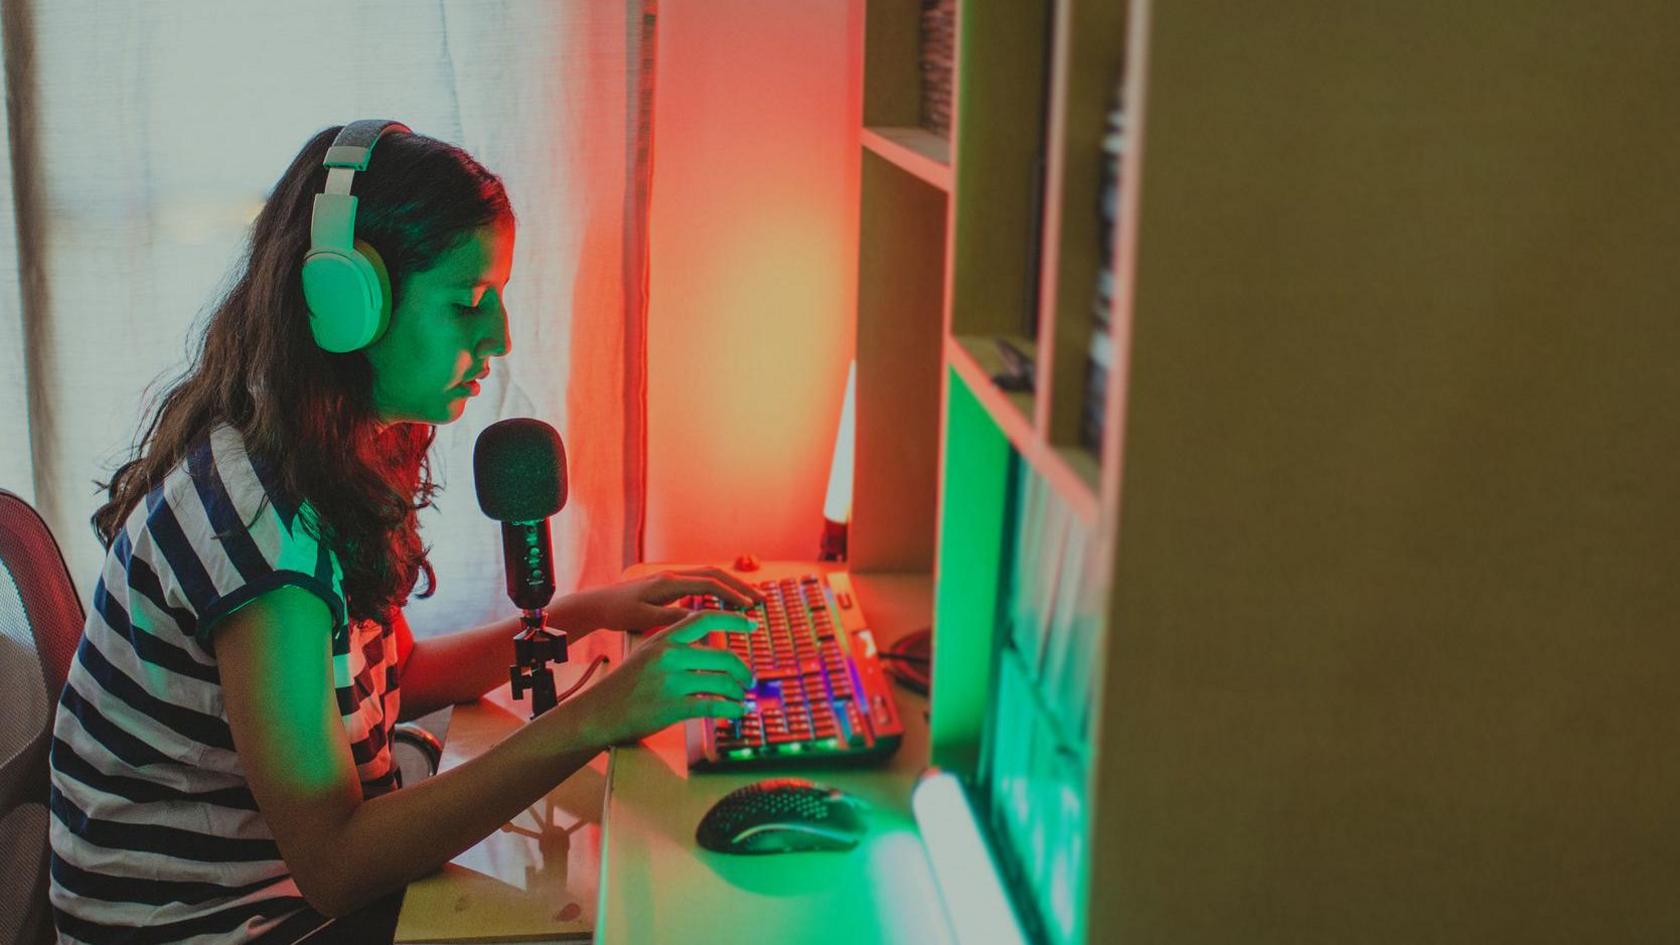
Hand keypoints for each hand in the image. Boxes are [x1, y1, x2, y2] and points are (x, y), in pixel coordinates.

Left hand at [556, 567, 764, 634]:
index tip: (750, 608)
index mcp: (669, 583)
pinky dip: (719, 590)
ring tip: (751, 601)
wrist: (599, 604)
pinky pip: (701, 583)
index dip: (732, 595)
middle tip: (761, 601)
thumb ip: (671, 618)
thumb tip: (700, 620)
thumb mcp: (643, 619)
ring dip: (732, 587)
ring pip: (710, 576)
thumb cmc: (618, 613)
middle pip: (715, 574)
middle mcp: (673, 576)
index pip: (709, 584)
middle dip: (740, 586)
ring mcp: (672, 578)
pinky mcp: (670, 585)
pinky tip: (727, 602)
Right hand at [566, 610, 759, 744]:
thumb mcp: (647, 653)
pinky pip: (713, 706)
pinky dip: (732, 709)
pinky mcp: (672, 707)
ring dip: (739, 692)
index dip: (733, 620)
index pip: (705, 619)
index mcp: (664, 638)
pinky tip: (737, 711)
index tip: (752, 624)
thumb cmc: (626, 684)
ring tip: (741, 698)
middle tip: (749, 680)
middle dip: (743, 670)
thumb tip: (711, 647)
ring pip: (722, 682)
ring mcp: (670, 682)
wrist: (598, 712)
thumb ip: (677, 646)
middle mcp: (668, 656)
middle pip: (723, 656)